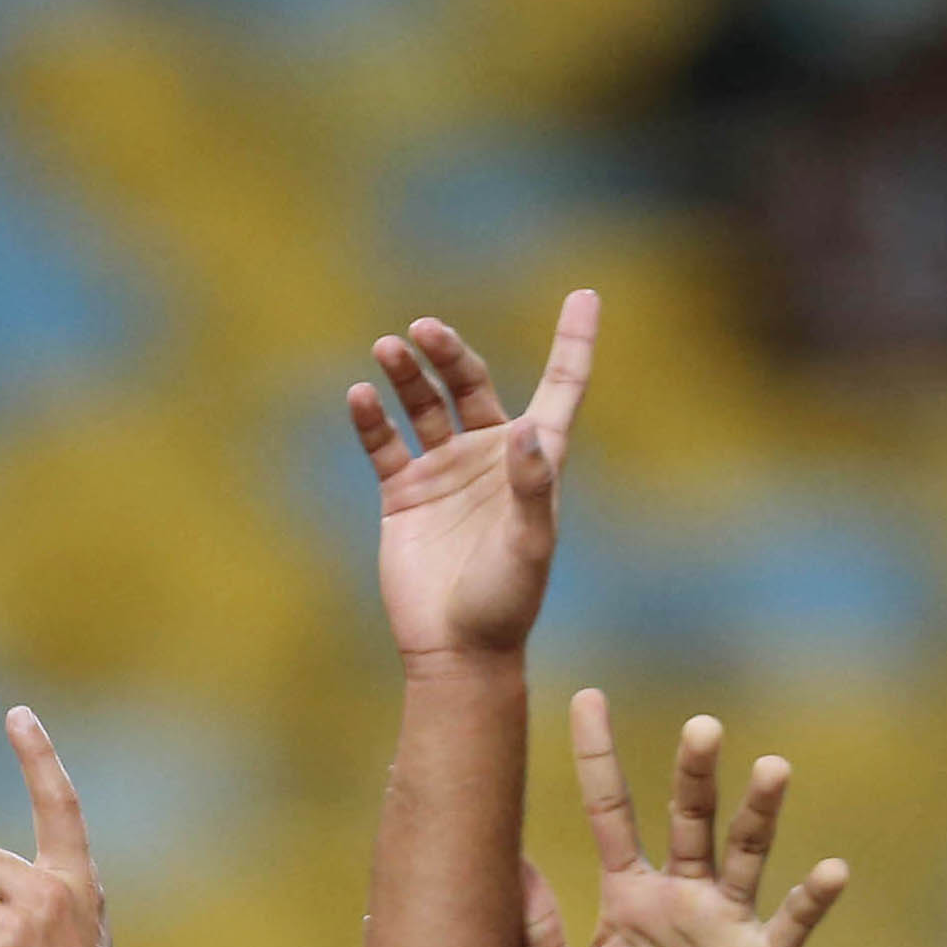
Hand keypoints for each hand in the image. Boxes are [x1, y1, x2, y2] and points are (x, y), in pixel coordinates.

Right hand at [351, 293, 597, 665]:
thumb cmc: (505, 604)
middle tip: (423, 331)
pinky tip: (361, 395)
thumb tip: (527, 430)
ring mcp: (445, 472)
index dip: (574, 342)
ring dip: (407, 374)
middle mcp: (491, 456)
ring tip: (388, 349)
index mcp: (534, 461)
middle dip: (450, 352)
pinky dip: (372, 417)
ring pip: (425, 403)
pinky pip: (385, 443)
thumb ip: (531, 488)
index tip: (585, 295)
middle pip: (473, 382)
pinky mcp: (404, 494)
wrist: (455, 652)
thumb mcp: (530, 546)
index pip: (560, 386)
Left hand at [520, 691, 848, 946]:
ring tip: (772, 768)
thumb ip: (531, 934)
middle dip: (695, 771)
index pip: (612, 811)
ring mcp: (727, 923)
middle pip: (690, 816)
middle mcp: (681, 895)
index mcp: (628, 896)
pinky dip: (814, 895)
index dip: (598, 756)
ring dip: (761, 810)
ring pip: (747, 851)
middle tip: (701, 727)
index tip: (587, 696)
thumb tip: (506, 862)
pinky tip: (830, 871)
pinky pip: (795, 919)